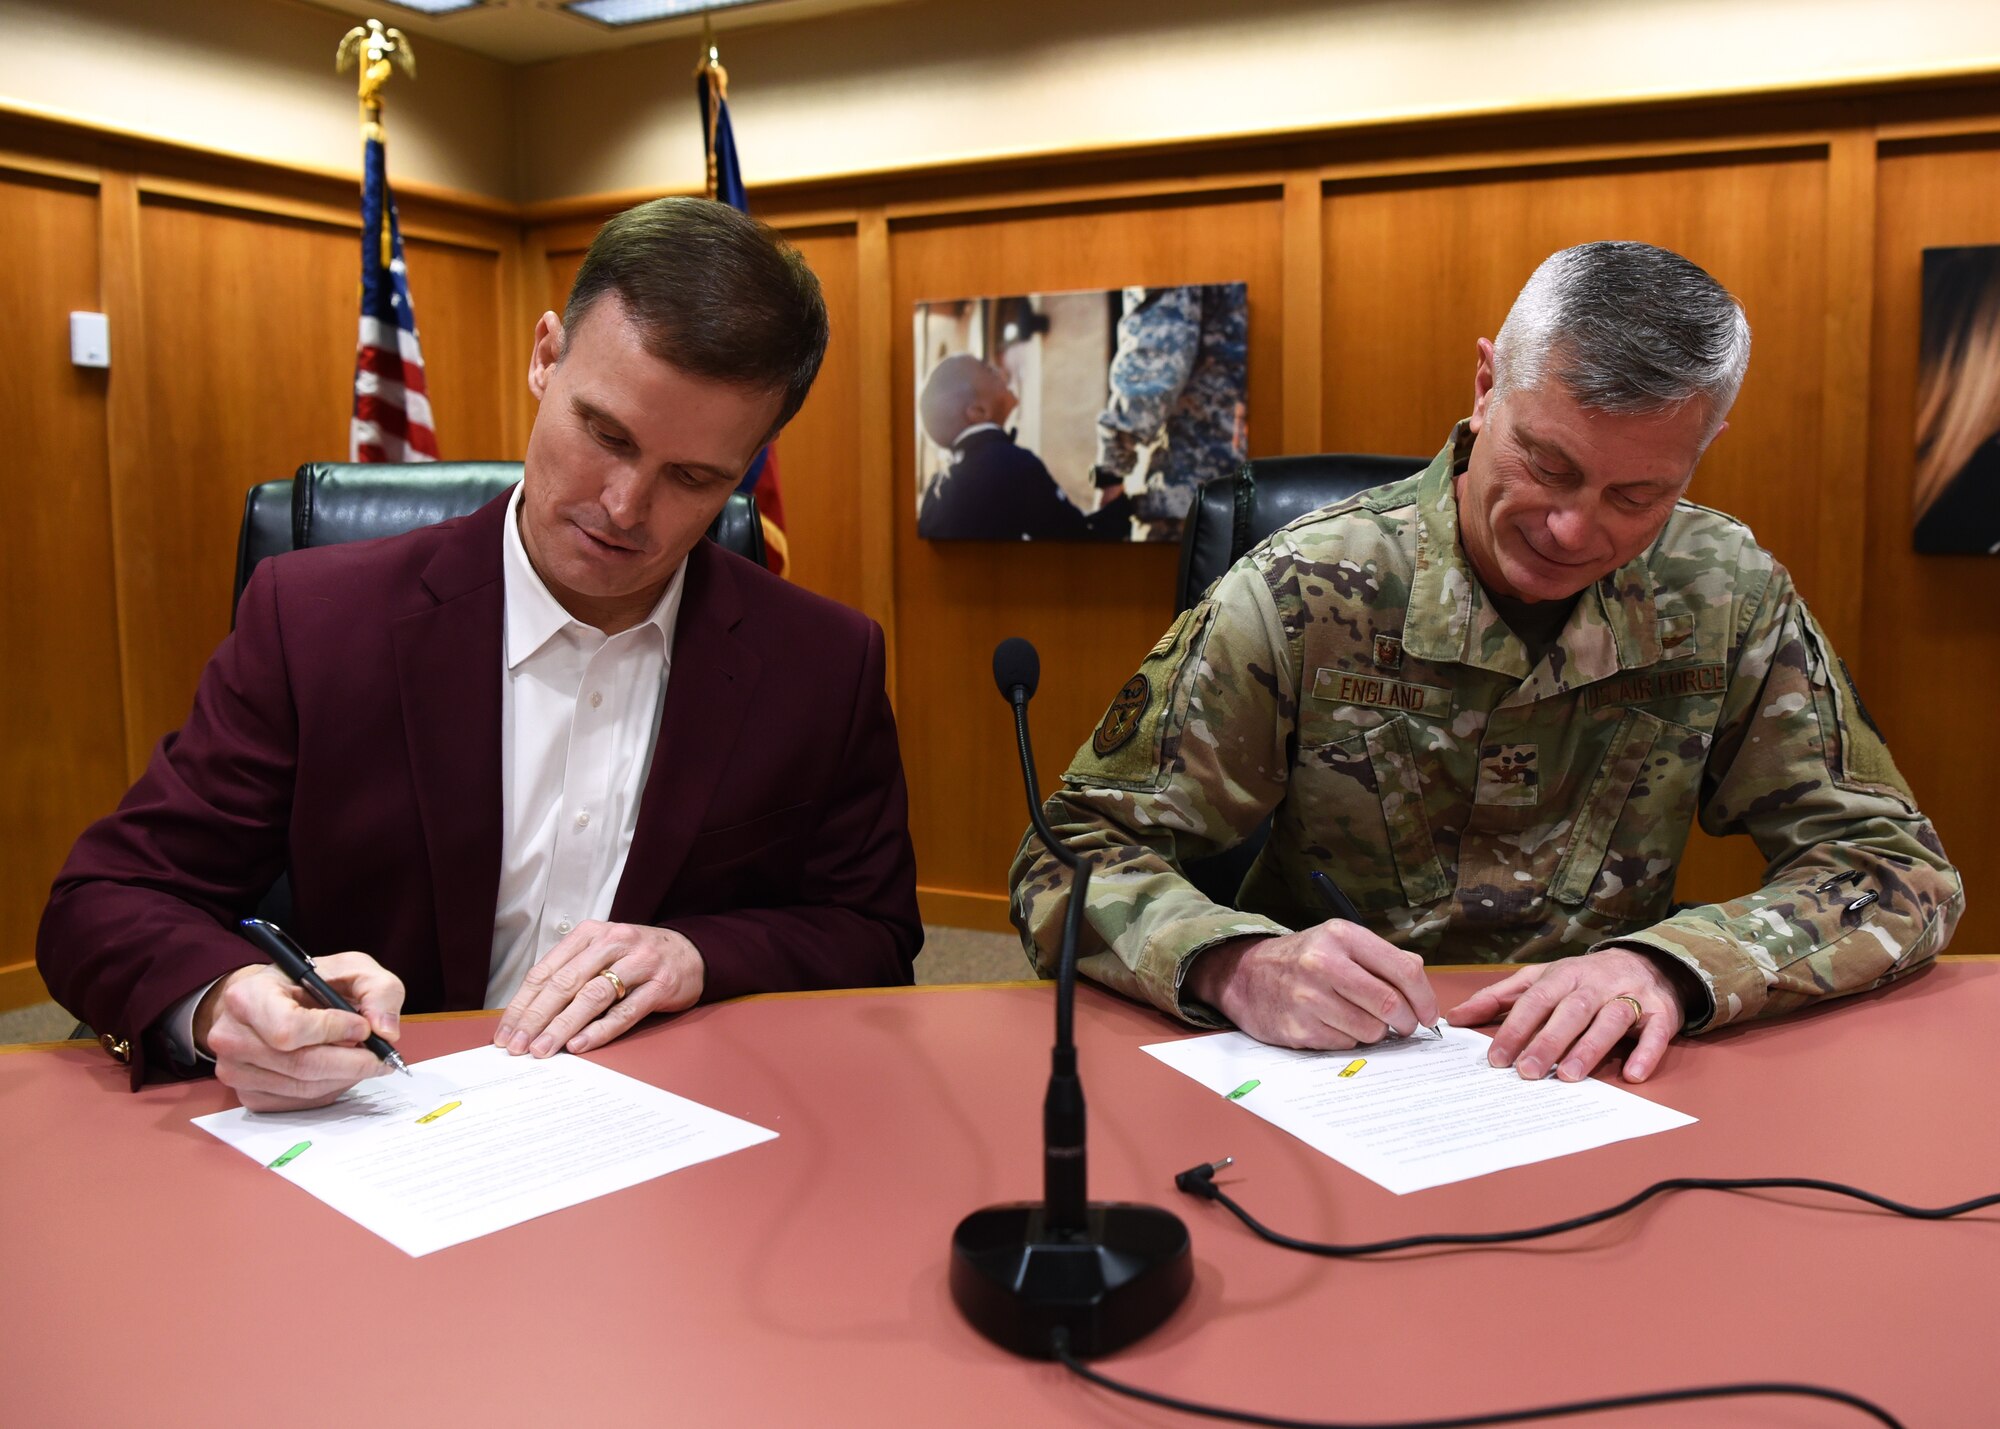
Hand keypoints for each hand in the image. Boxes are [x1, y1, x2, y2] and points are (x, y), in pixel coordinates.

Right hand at [195, 954, 404, 1111]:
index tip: (363, 1027)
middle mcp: (231, 1036)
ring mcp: (235, 1070)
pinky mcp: (247, 1095)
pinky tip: (338, 1070)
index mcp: (248, 996)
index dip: (333, 1031)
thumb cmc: (307, 983)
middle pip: (302, 1065)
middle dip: (352, 1062)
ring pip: (304, 1088)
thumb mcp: (350, 968)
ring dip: (344, 1077)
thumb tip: (386, 1031)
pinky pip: (298, 1103)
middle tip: (381, 1056)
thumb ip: (379, 991)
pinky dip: (329, 1089)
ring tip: (362, 1059)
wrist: (268, 1001)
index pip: (290, 1028)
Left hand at [493, 921, 702, 1058]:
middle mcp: (612, 942)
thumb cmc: (636, 958)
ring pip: (592, 996)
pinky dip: (601, 1030)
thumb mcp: (601, 953)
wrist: (691, 952)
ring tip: (543, 1050)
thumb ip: (570, 975)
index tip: (505, 1033)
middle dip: (535, 1018)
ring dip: (563, 1026)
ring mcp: (639, 962)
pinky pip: (625, 1011)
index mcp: (590, 933)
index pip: (546, 971)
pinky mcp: (660, 984)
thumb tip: (528, 1015)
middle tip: (517, 1047)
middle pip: (564, 983)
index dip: (522, 1004)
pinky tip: (580, 1045)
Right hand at [1184, 922, 1440, 1049]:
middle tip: (1405, 1025)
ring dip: (1377, 1032)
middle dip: (1406, 1022)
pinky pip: (1346, 1043)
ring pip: (1371, 1029)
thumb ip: (1383, 958)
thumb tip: (1422, 990)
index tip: (1428, 1013)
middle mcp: (1324, 963)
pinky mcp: (1298, 1028)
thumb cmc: (1302, 960)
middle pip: (1390, 1003)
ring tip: (1363, 1021)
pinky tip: (1335, 1024)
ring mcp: (1308, 998)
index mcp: (1341, 936)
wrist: (1245, 975)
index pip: (1403, 969)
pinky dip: (1349, 1039)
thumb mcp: (1339, 942)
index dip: (1425, 998)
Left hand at [1444, 949, 1683, 1082]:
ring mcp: (1631, 995)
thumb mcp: (1540, 979)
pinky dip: (1646, 1052)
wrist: (1649, 961)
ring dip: (1589, 1048)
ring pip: (1610, 1020)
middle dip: (1547, 1041)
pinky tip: (1632, 1076)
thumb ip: (1498, 998)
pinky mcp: (1661, 1011)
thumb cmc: (1584, 978)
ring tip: (1568, 1076)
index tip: (1497, 1058)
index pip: (1535, 1001)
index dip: (1515, 1028)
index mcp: (1563, 974)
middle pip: (1571, 1011)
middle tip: (1526, 1072)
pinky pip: (1656, 1032)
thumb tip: (1455, 1017)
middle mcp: (1596, 983)